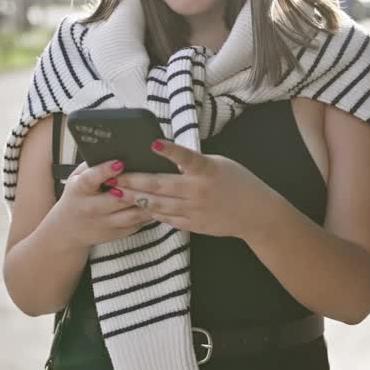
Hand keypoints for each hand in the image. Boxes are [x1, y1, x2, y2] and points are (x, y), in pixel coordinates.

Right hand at [46, 159, 154, 248]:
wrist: (69, 229)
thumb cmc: (78, 195)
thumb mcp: (77, 178)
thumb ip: (93, 165)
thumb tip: (117, 148)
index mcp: (79, 190)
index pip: (91, 180)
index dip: (104, 171)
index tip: (120, 162)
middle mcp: (91, 208)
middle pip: (117, 198)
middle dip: (135, 186)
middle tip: (153, 173)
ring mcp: (104, 224)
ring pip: (132, 213)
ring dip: (148, 200)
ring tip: (162, 187)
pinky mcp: (117, 234)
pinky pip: (138, 223)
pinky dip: (150, 212)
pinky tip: (160, 201)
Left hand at [113, 140, 277, 239]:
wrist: (256, 214)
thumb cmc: (238, 182)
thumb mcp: (219, 164)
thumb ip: (194, 162)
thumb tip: (167, 156)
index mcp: (207, 171)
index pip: (186, 158)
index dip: (170, 150)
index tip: (153, 144)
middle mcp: (198, 191)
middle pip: (160, 186)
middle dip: (133, 181)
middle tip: (112, 176)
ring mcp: (195, 210)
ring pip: (158, 205)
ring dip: (135, 198)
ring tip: (117, 193)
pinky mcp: (194, 225)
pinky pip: (168, 218)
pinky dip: (152, 212)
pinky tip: (137, 207)